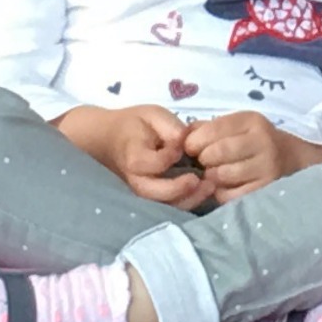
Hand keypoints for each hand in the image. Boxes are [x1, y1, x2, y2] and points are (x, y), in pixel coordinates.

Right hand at [61, 104, 207, 206]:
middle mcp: (136, 180)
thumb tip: (185, 141)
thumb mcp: (152, 115)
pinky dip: (188, 202)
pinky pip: (170, 206)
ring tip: (210, 186)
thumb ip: (169, 126)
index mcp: (133, 157)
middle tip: (201, 179)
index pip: (152, 163)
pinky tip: (205, 190)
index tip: (183, 146)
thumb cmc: (135, 125)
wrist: (111, 139)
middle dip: (180, 189)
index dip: (169, 156)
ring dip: (189, 199)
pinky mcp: (153, 197)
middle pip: (155, 193)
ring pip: (164, 205)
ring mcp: (143, 192)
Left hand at [181, 108, 321, 199]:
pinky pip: (229, 196)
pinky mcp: (265, 190)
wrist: (294, 159)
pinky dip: (221, 193)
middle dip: (203, 160)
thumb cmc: (255, 141)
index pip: (211, 130)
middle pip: (214, 153)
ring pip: (220, 175)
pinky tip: (226, 187)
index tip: (192, 149)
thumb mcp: (237, 126)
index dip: (194, 142)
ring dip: (211, 177)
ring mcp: (267, 167)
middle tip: (205, 163)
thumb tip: (179, 136)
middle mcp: (262, 141)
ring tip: (215, 175)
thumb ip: (208, 128)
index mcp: (251, 121)